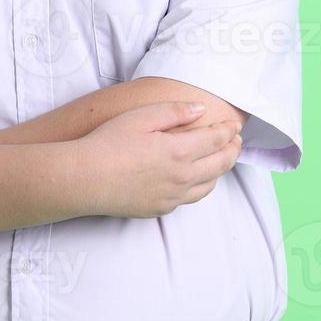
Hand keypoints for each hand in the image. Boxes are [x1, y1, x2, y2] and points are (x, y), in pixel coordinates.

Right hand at [76, 102, 242, 218]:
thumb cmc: (109, 142)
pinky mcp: (159, 209)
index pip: (216, 141)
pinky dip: (199, 187)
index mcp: (179, 151)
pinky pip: (189, 199)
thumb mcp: (142, 117)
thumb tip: (200, 110)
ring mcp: (171, 197)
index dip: (228, 131)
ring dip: (219, 171)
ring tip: (220, 159)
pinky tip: (194, 178)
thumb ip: (174, 112)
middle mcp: (181, 178)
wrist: (84, 178)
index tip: (234, 125)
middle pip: (220, 165)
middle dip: (232, 150)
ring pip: (208, 186)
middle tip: (236, 140)